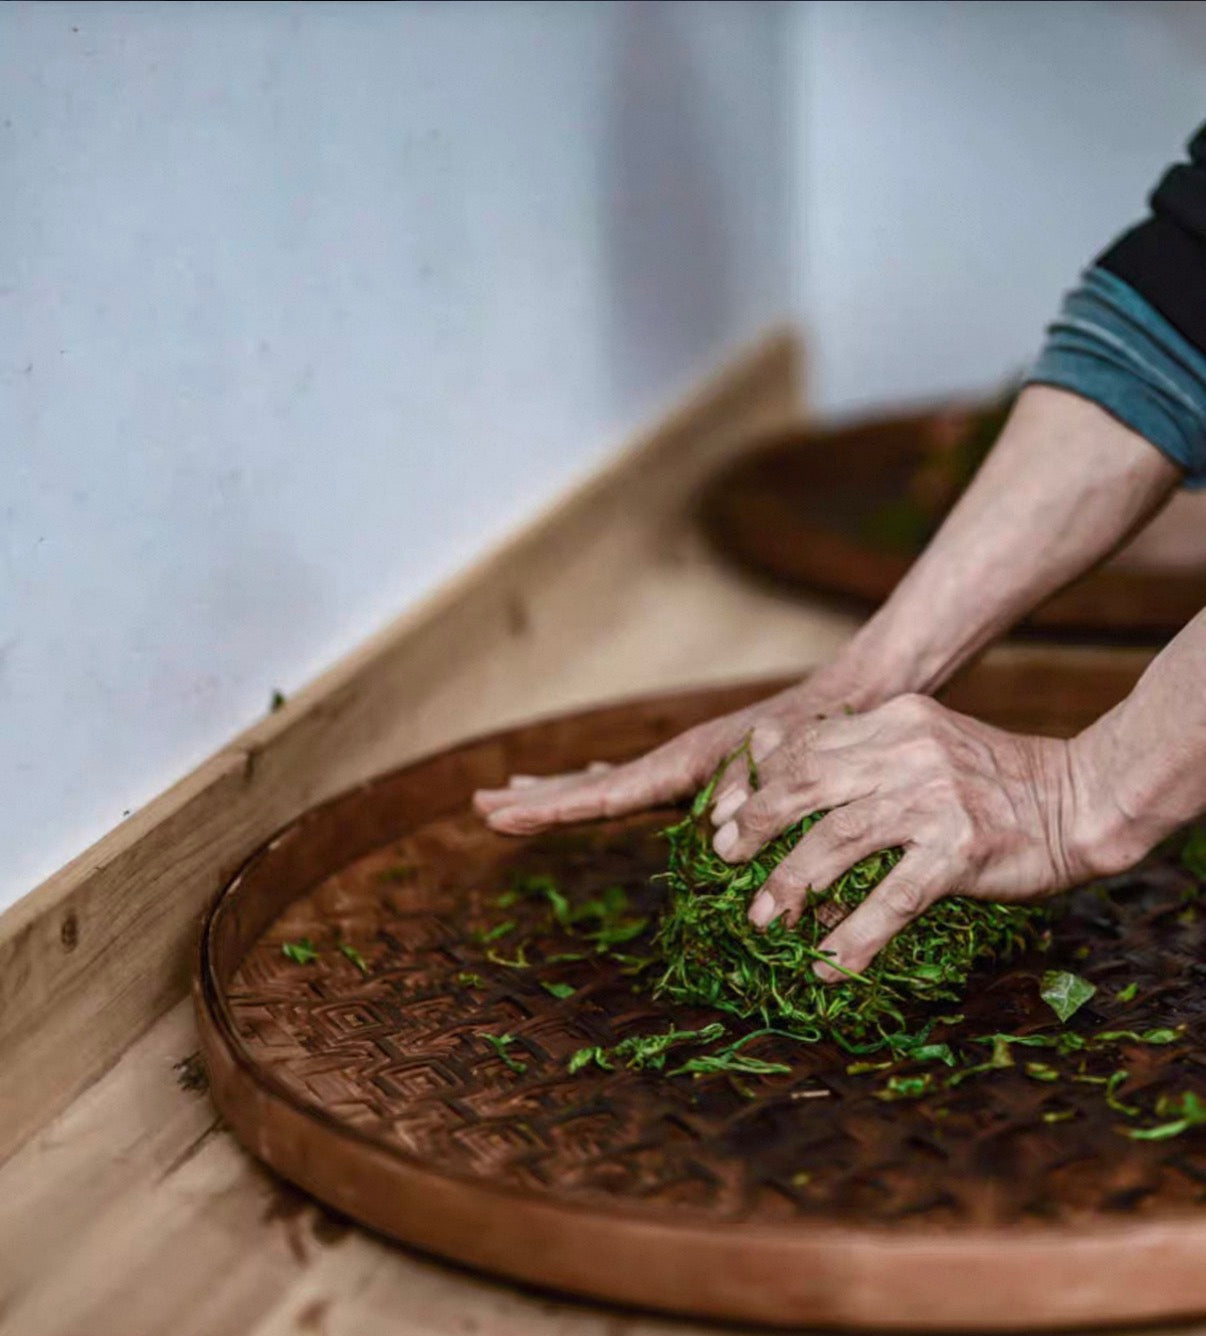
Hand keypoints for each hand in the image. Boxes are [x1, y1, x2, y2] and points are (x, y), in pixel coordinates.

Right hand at [473, 672, 877, 834]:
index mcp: (686, 763)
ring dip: (557, 789)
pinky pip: (634, 783)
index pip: (602, 793)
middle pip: (588, 785)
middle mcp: (675, 762)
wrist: (860, 695)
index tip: (498, 813)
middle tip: (481, 807)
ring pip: (604, 781)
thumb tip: (717, 833)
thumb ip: (753, 796)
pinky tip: (586, 787)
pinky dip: (599, 787)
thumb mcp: (792, 765)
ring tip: (508, 794)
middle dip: (537, 798)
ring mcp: (683, 763)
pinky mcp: (701, 767)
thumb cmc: (829, 730)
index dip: (550, 808)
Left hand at [711, 693, 1137, 980]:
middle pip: (808, 785)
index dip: (757, 785)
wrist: (1077, 800)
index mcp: (893, 721)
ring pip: (838, 841)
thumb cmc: (986, 779)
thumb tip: (763, 749)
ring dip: (792, 885)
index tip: (722, 822)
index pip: (807, 748)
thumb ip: (848, 746)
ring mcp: (935, 798)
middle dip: (757, 826)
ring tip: (763, 922)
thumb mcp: (917, 740)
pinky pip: (893, 898)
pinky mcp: (961, 849)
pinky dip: (856, 937)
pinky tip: (830, 967)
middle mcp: (908, 751)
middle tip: (726, 860)